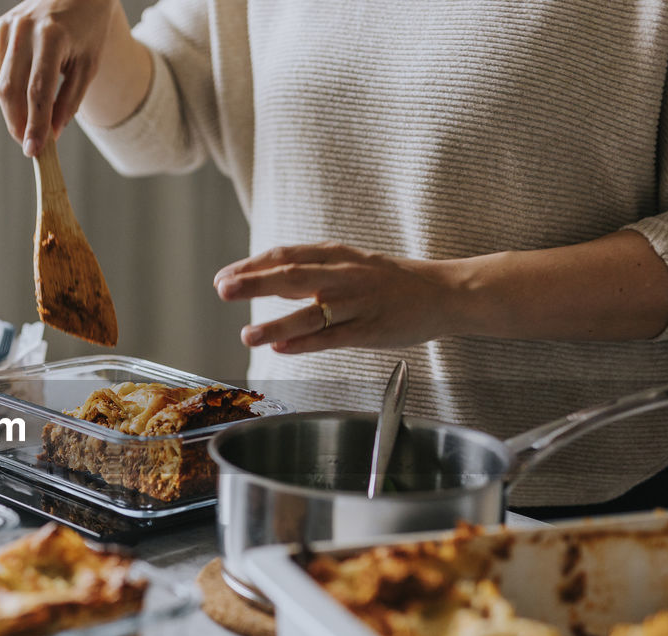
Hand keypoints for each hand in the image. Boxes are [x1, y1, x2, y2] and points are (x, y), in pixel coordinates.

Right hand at [0, 0, 118, 156]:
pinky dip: (9, 89)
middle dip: (18, 123)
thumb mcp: (88, 67)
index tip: (33, 151)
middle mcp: (24, 28)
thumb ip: (69, 102)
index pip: (38, 91)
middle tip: (29, 144)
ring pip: (0, 84)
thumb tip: (50, 135)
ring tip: (30, 121)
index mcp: (51, 37)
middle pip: (12, 90)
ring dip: (13, 110)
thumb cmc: (88, 30)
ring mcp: (8, 26)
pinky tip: (24, 92)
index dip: (34, 125)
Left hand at [214, 242, 464, 352]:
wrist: (444, 293)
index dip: (252, 266)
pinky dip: (306, 344)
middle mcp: (344, 275)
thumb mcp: (347, 264)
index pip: (286, 256)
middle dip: (256, 282)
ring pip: (312, 313)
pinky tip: (281, 349)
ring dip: (277, 324)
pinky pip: (334, 338)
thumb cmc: (388, 281)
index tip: (224, 277)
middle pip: (294, 276)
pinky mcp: (371, 330)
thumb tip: (262, 280)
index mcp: (336, 255)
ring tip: (247, 335)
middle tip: (223, 289)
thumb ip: (305, 274)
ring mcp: (358, 303)